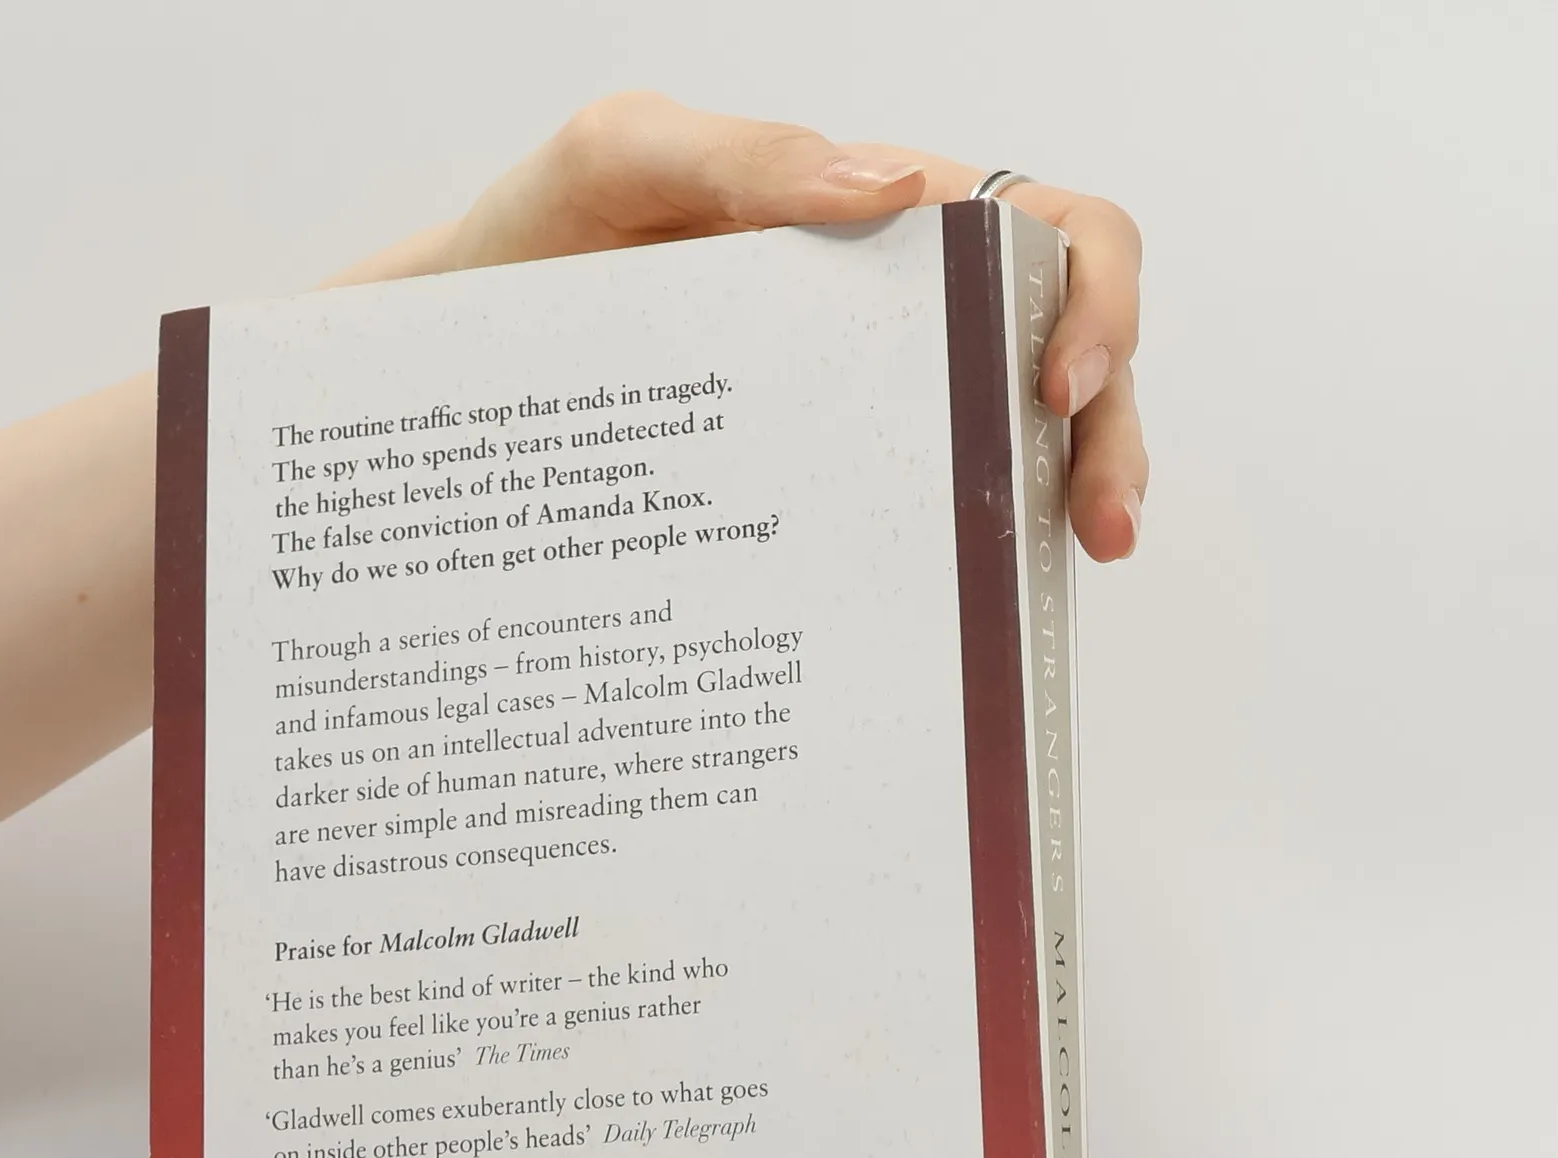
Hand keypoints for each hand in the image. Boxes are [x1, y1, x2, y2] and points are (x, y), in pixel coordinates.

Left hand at [327, 92, 1145, 563]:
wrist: (450, 361)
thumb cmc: (533, 246)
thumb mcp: (620, 160)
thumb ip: (745, 156)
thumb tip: (893, 191)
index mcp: (870, 221)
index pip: (1037, 231)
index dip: (1089, 297)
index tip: (1056, 387)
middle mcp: (880, 315)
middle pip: (1054, 351)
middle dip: (1107, 429)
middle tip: (1099, 523)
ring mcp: (849, 407)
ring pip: (1001, 445)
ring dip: (1061, 499)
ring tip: (1065, 569)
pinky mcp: (806, 486)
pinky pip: (908, 515)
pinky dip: (961, 553)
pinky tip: (964, 601)